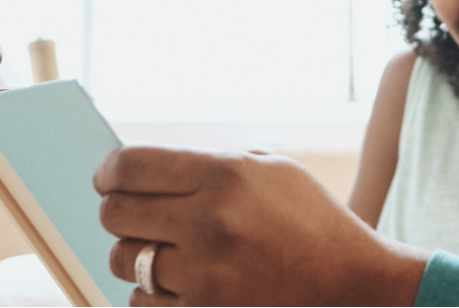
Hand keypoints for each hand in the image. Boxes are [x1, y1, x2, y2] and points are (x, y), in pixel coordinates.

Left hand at [94, 144, 429, 306]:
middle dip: (119, 212)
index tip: (108, 179)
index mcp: (226, 175)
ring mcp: (204, 274)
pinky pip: (141, 301)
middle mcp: (210, 222)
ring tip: (170, 252)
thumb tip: (140, 170)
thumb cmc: (310, 220)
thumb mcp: (273, 171)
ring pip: (123, 260)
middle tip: (138, 215)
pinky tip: (182, 283)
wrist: (350, 281)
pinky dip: (154, 293)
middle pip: (115, 214)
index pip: (130, 167)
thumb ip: (210, 164)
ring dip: (137, 255)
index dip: (108, 172)